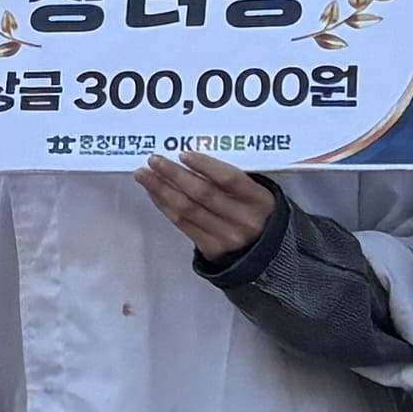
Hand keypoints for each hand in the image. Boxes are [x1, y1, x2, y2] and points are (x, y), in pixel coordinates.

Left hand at [135, 150, 282, 264]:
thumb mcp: (257, 195)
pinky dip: (165, 206)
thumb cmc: (257, 214)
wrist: (269, 257)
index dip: (205, 165)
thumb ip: (234, 181)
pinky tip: (154, 193)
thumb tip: (192, 160)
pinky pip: (182, 224)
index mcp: (260, 200)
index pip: (230, 179)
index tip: (183, 154)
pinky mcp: (211, 249)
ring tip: (143, 174)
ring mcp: (227, 237)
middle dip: (174, 174)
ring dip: (161, 189)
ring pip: (188, 209)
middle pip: (203, 193)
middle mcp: (244, 220)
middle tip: (153, 160)